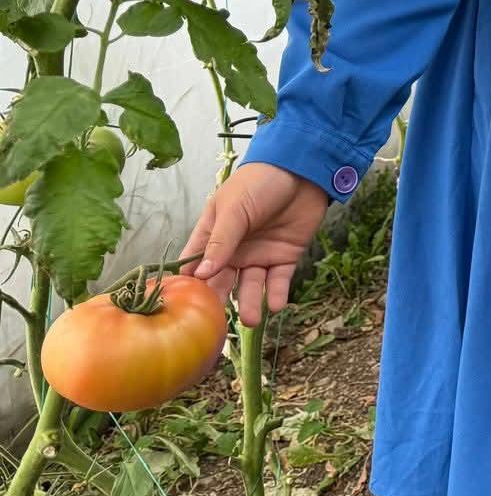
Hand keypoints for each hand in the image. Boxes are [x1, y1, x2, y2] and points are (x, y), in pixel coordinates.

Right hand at [179, 163, 332, 320]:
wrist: (302, 170)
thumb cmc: (259, 183)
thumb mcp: (234, 209)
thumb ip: (219, 241)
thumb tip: (201, 274)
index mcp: (213, 236)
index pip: (195, 266)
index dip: (190, 286)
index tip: (183, 310)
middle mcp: (234, 251)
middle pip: (222, 282)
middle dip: (220, 302)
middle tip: (218, 325)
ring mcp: (259, 255)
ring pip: (251, 286)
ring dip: (251, 303)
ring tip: (250, 320)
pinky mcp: (285, 257)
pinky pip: (278, 280)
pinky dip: (277, 293)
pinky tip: (276, 305)